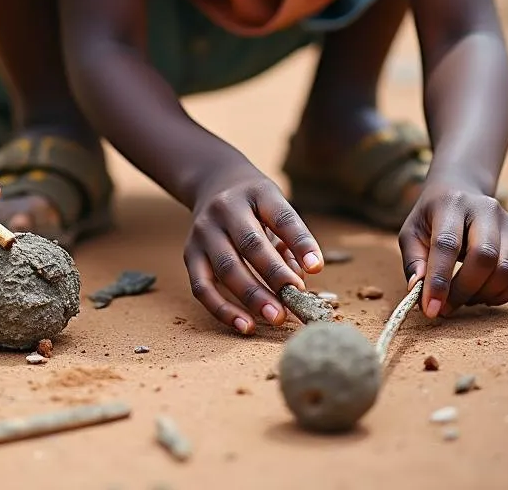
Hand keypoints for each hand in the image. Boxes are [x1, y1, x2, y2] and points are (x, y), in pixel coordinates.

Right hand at [184, 160, 322, 334]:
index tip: (316, 267)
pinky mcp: (190, 253)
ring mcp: (204, 231)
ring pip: (226, 267)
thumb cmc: (255, 204)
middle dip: (274, 276)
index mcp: (256, 193)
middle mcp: (225, 209)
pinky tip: (245, 325)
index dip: (300, 243)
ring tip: (276, 317)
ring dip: (252, 296)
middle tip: (295, 301)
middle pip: (250, 244)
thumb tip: (298, 283)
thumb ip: (289, 241)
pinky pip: (202, 286)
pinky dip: (222, 309)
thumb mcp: (276, 206)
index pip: (281, 217)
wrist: (213, 182)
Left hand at [399, 179, 507, 317]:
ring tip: (462, 299)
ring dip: (482, 295)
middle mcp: (485, 210)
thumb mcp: (412, 232)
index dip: (439, 280)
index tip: (431, 309)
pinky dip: (502, 295)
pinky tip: (482, 296)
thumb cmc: (432, 218)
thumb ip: (413, 260)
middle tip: (445, 309)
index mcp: (451, 203)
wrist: (460, 191)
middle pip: (483, 258)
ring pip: (505, 270)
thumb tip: (418, 290)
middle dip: (463, 291)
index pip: (447, 244)